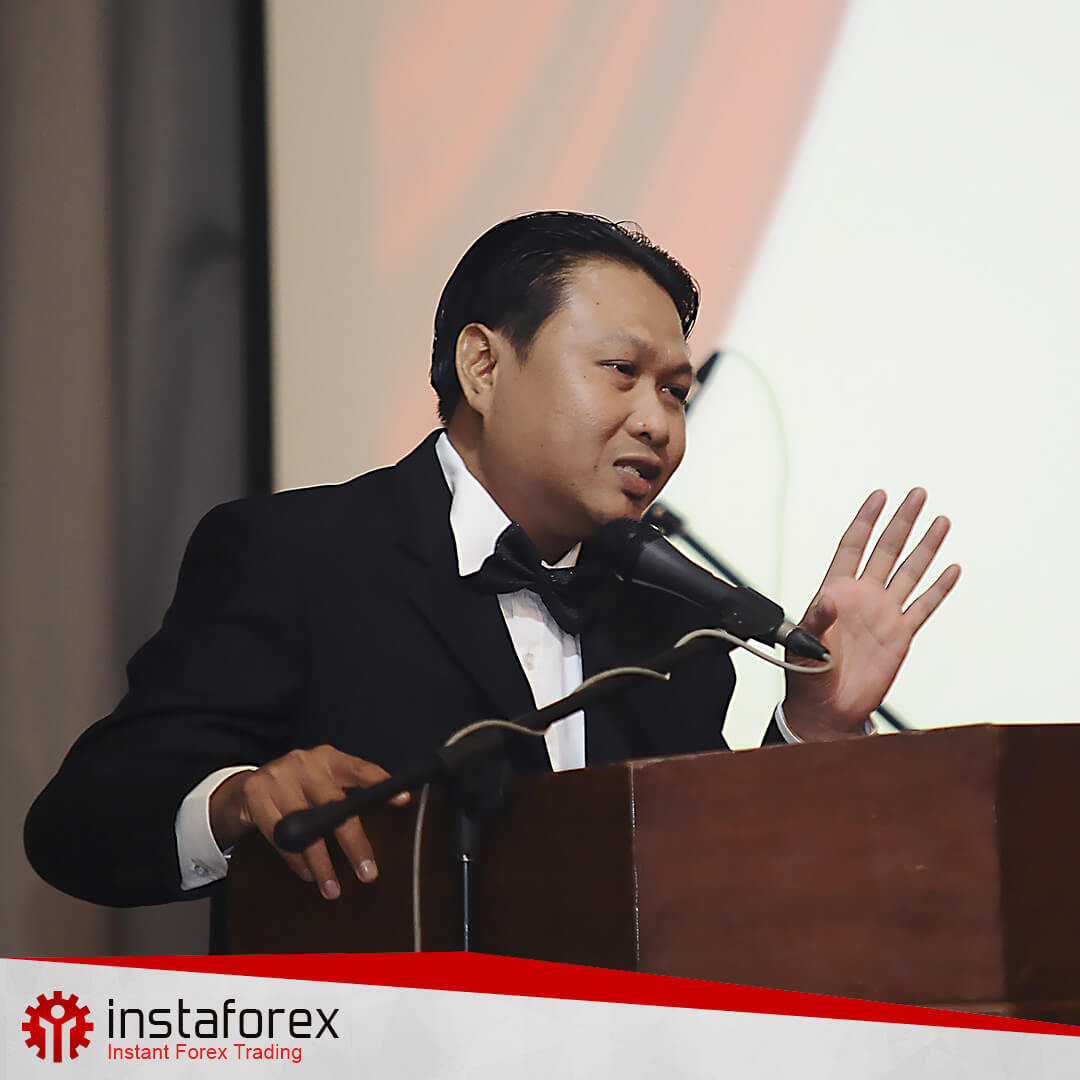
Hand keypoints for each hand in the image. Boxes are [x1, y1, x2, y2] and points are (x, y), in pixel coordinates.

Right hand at [209, 745, 409, 899]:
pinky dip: (295, 859)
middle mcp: (305, 763)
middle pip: (334, 805)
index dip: (381, 784)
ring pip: (306, 826)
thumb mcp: (322, 782)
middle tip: (368, 872)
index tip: (402, 800)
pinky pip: (280, 836)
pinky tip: (307, 873)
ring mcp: (279, 778)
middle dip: (353, 843)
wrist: (245, 789)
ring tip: (333, 888)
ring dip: (322, 862)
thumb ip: (347, 794)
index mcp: (328, 758)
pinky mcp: (256, 796)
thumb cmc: (296, 789)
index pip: (360, 769)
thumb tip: (387, 819)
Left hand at [782, 488, 960, 739]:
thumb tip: (826, 600)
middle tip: (918, 494)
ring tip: (941, 521)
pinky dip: (938, 588)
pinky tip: (951, 569)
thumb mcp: (803, 644)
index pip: (853, 546)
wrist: (827, 707)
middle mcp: (862, 597)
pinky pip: (923, 606)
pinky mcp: (900, 635)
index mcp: (835, 592)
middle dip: (902, 522)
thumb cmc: (806, 675)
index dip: (866, 521)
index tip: (879, 496)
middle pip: (886, 551)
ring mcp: (883, 614)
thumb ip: (816, 619)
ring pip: (909, 573)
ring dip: (925, 547)